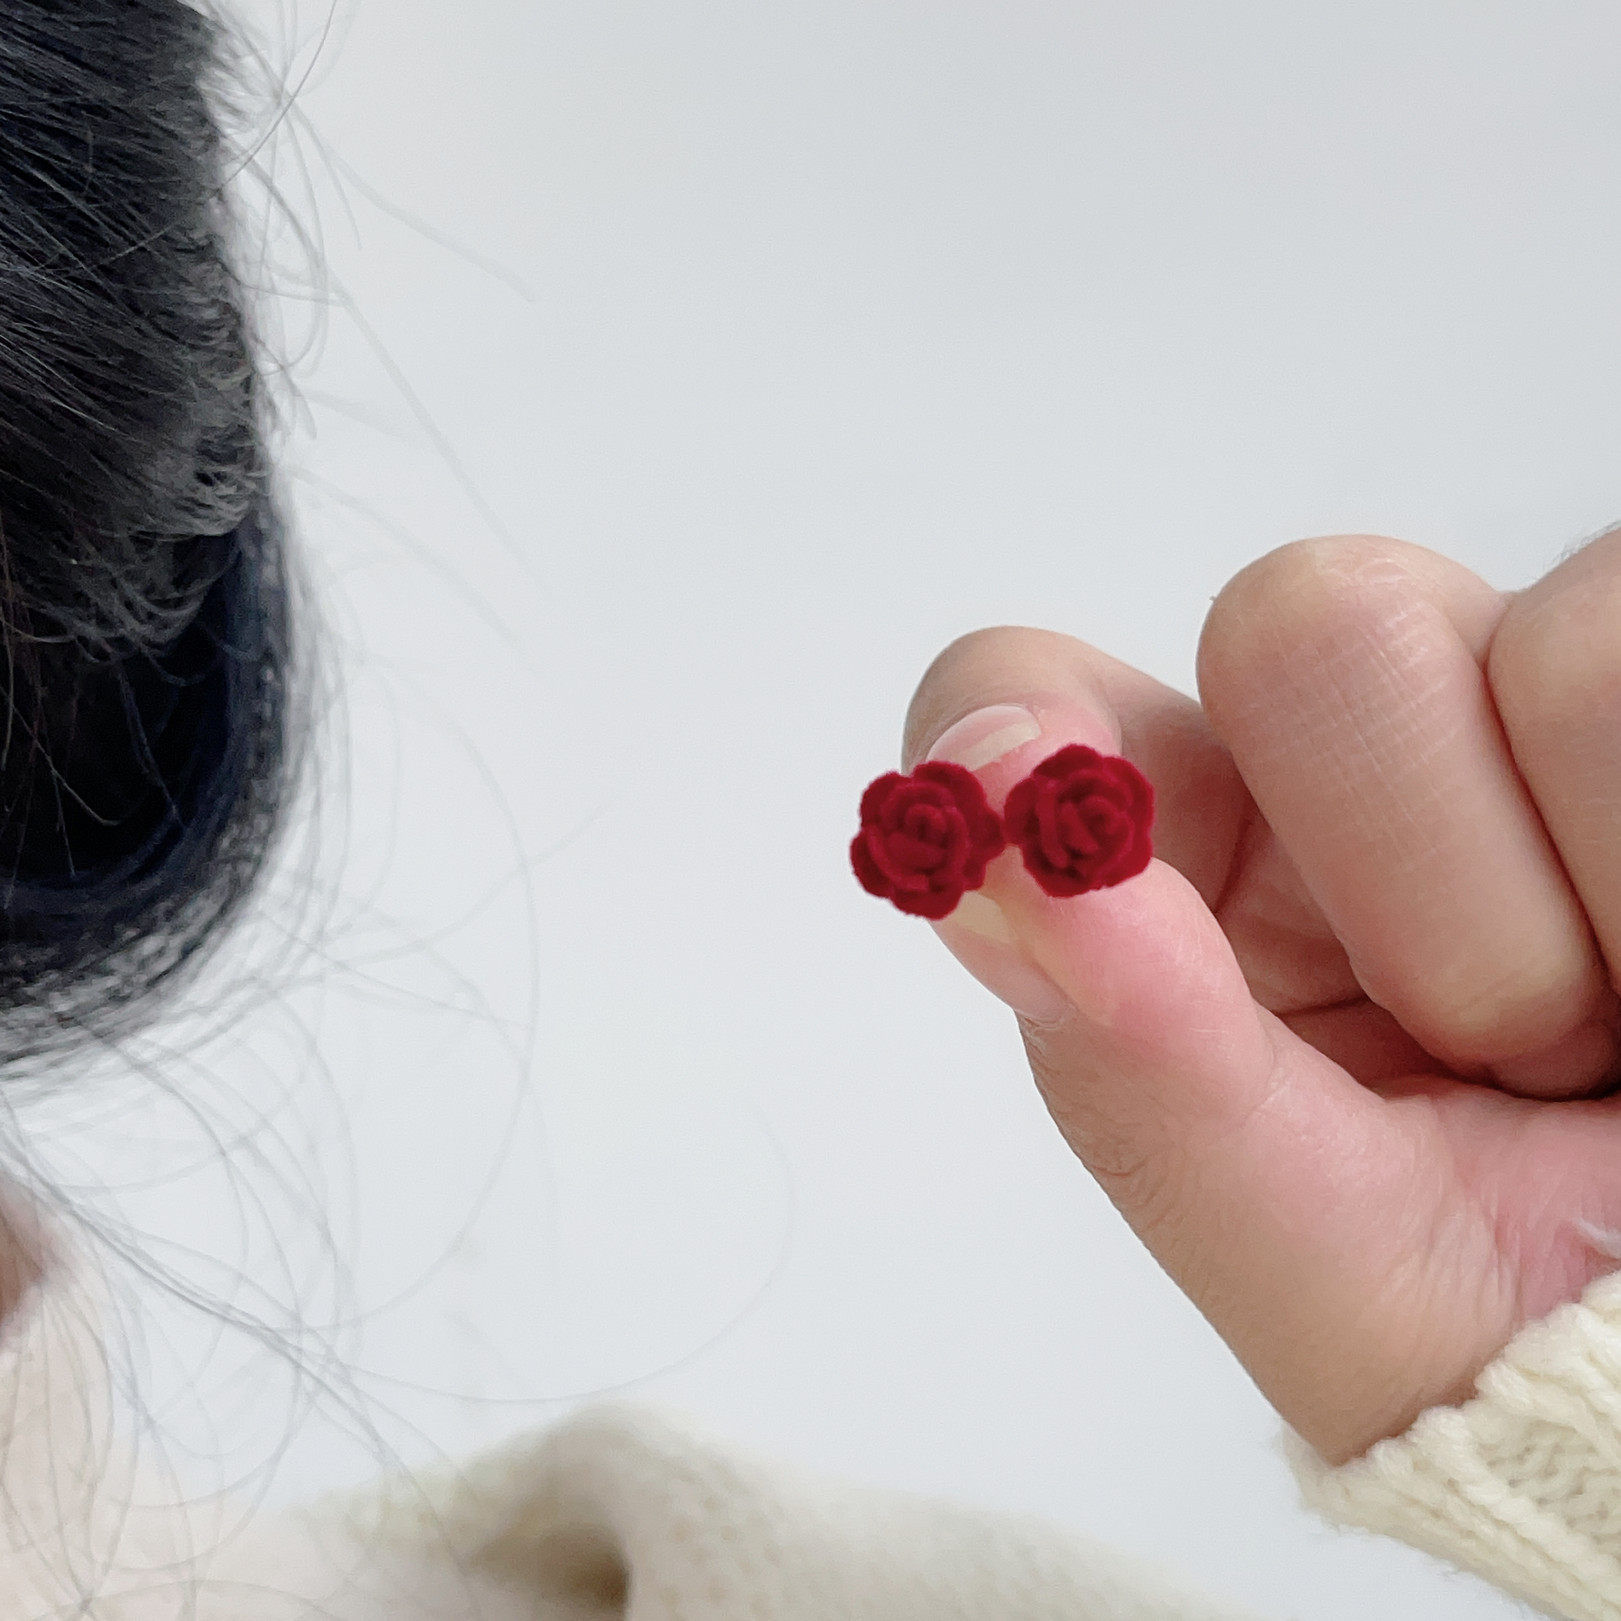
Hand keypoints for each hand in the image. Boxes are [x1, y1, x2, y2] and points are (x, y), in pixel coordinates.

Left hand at [905, 533, 1620, 1464]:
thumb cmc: (1479, 1299)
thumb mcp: (1283, 1219)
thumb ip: (1123, 1036)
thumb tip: (978, 828)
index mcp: (1181, 852)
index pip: (1023, 684)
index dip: (1029, 717)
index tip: (1055, 803)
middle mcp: (1333, 749)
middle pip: (1290, 620)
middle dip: (1407, 879)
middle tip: (1484, 1044)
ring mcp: (1511, 694)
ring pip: (1532, 648)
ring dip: (1566, 920)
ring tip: (1597, 1038)